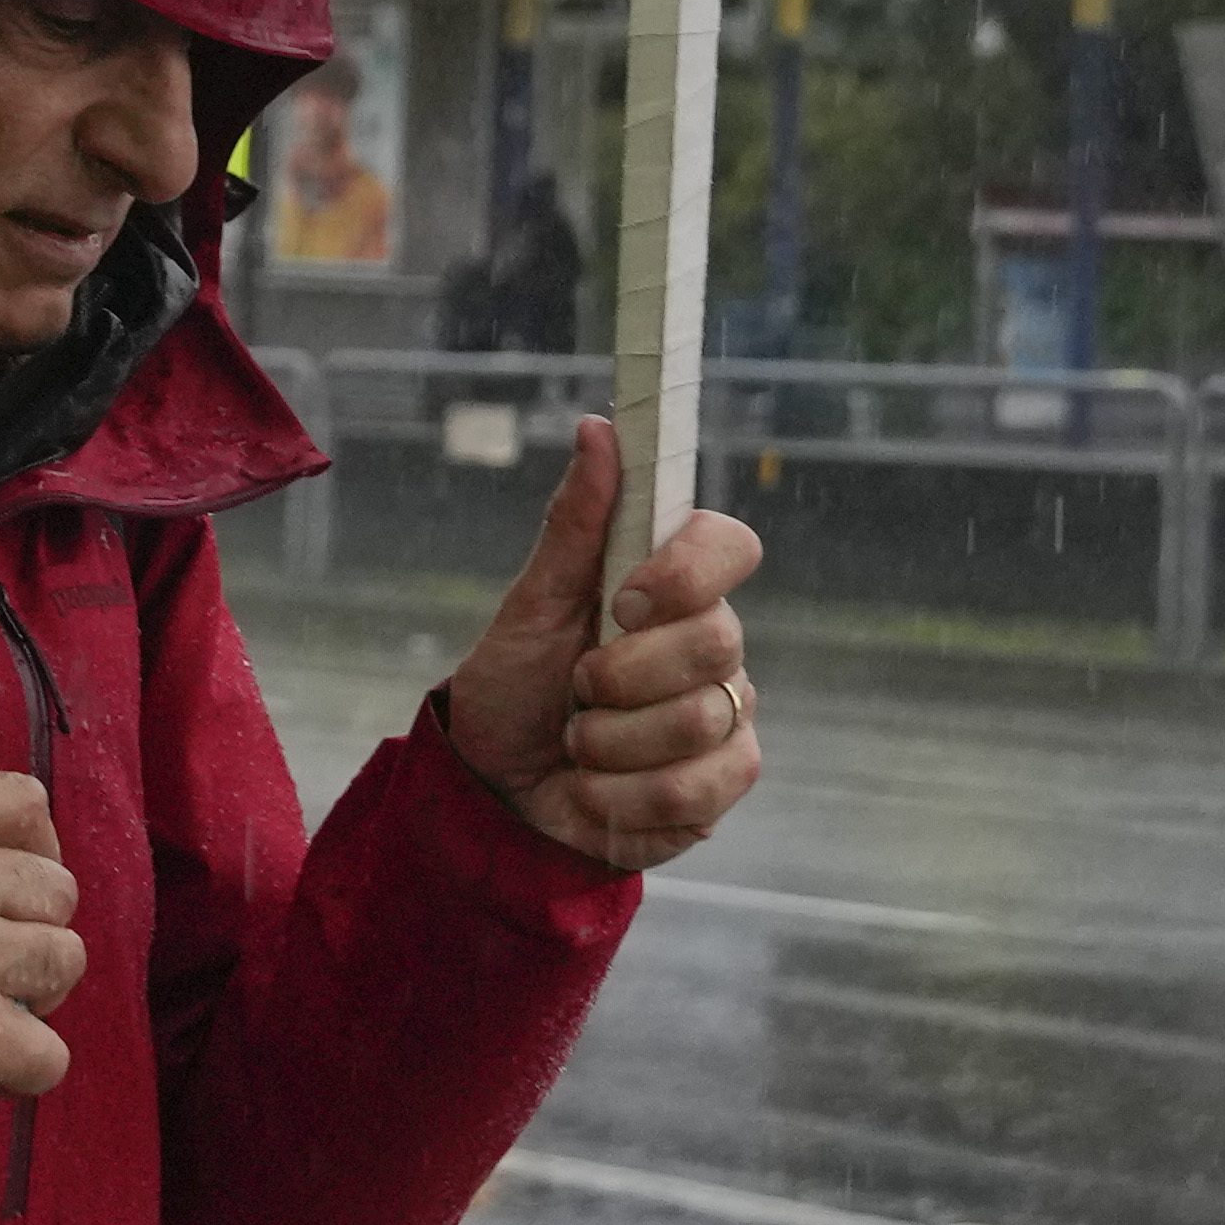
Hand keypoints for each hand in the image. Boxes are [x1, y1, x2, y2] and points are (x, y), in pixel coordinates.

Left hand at [439, 416, 766, 869]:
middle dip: (621, 672)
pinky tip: (592, 790)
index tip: (623, 598)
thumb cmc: (513, 687)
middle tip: (575, 685)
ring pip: (703, 719)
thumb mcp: (530, 606)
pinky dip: (622, 795)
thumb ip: (573, 524)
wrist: (492, 787)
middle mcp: (712, 650)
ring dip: (609, 740)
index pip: (732, 546)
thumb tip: (599, 429)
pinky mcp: (718, 788)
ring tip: (576, 742)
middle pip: (717, 638)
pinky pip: (697, 788)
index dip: (687, 571)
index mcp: (671, 590)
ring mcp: (725, 719)